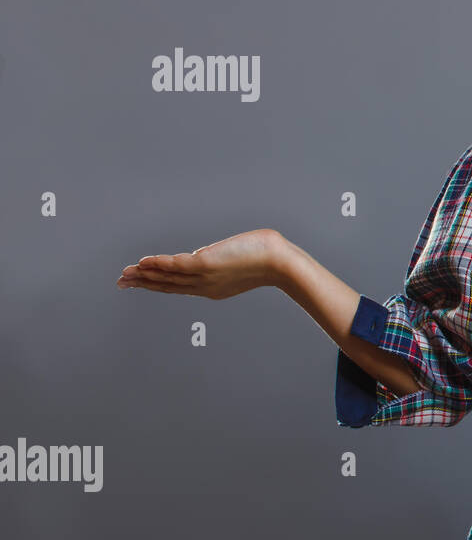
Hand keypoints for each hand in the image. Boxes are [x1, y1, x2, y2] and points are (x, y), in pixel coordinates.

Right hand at [116, 228, 286, 299]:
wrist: (282, 264)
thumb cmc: (268, 257)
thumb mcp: (237, 258)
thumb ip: (217, 257)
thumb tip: (201, 253)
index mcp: (212, 287)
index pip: (178, 286)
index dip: (156, 283)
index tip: (139, 281)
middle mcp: (206, 286)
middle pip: (168, 285)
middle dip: (143, 283)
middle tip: (121, 282)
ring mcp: (206, 276)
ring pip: (168, 277)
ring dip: (144, 274)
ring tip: (125, 274)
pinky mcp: (208, 264)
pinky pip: (177, 265)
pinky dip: (158, 264)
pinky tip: (143, 262)